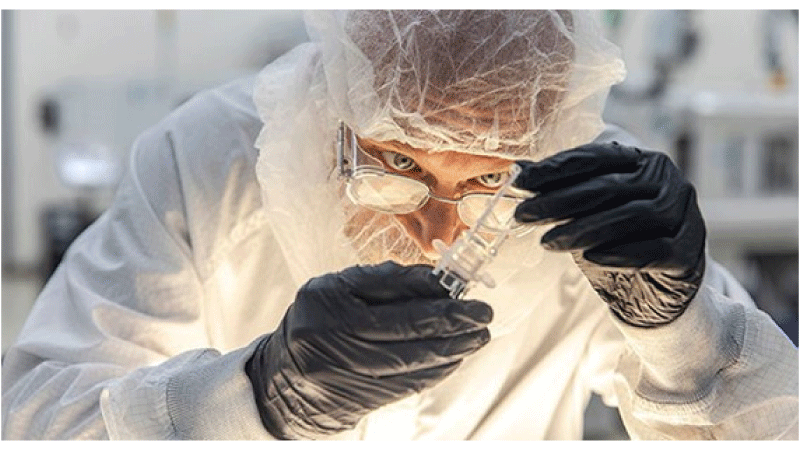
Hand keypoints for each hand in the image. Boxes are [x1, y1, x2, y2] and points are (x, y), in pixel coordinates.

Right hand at [245, 261, 491, 438]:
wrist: (285, 380)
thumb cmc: (316, 321)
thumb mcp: (336, 288)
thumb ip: (383, 280)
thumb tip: (434, 278)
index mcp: (329, 307)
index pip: (393, 304)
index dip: (436, 300)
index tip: (466, 293)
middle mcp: (337, 344)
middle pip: (408, 337)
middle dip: (453, 326)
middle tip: (483, 316)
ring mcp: (350, 376)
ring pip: (413, 365)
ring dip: (453, 350)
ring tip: (478, 336)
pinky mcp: (365, 400)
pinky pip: (410, 385)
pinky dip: (437, 371)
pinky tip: (456, 357)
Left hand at [513, 142, 705, 326]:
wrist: (654, 290)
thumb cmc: (617, 241)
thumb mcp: (587, 213)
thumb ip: (561, 190)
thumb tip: (519, 171)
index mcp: (641, 161)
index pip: (595, 157)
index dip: (555, 169)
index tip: (520, 181)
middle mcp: (667, 180)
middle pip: (609, 186)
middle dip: (559, 201)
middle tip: (524, 214)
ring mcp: (683, 214)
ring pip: (633, 216)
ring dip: (585, 228)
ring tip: (548, 242)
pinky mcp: (689, 251)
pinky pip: (656, 249)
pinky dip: (621, 252)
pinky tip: (591, 257)